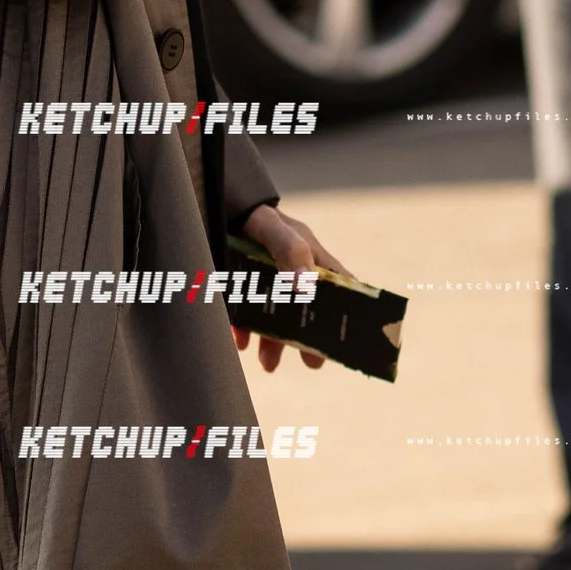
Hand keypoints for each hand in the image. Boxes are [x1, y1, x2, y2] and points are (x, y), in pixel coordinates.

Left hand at [230, 199, 344, 373]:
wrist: (217, 204)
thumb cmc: (255, 215)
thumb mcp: (274, 228)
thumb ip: (289, 250)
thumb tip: (304, 286)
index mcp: (311, 258)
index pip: (339, 286)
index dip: (348, 310)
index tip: (353, 337)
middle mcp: (292, 273)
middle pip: (307, 310)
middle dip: (308, 338)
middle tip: (313, 363)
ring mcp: (267, 282)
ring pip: (275, 317)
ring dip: (273, 342)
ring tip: (268, 365)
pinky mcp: (242, 288)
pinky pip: (246, 314)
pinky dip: (243, 329)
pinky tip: (240, 342)